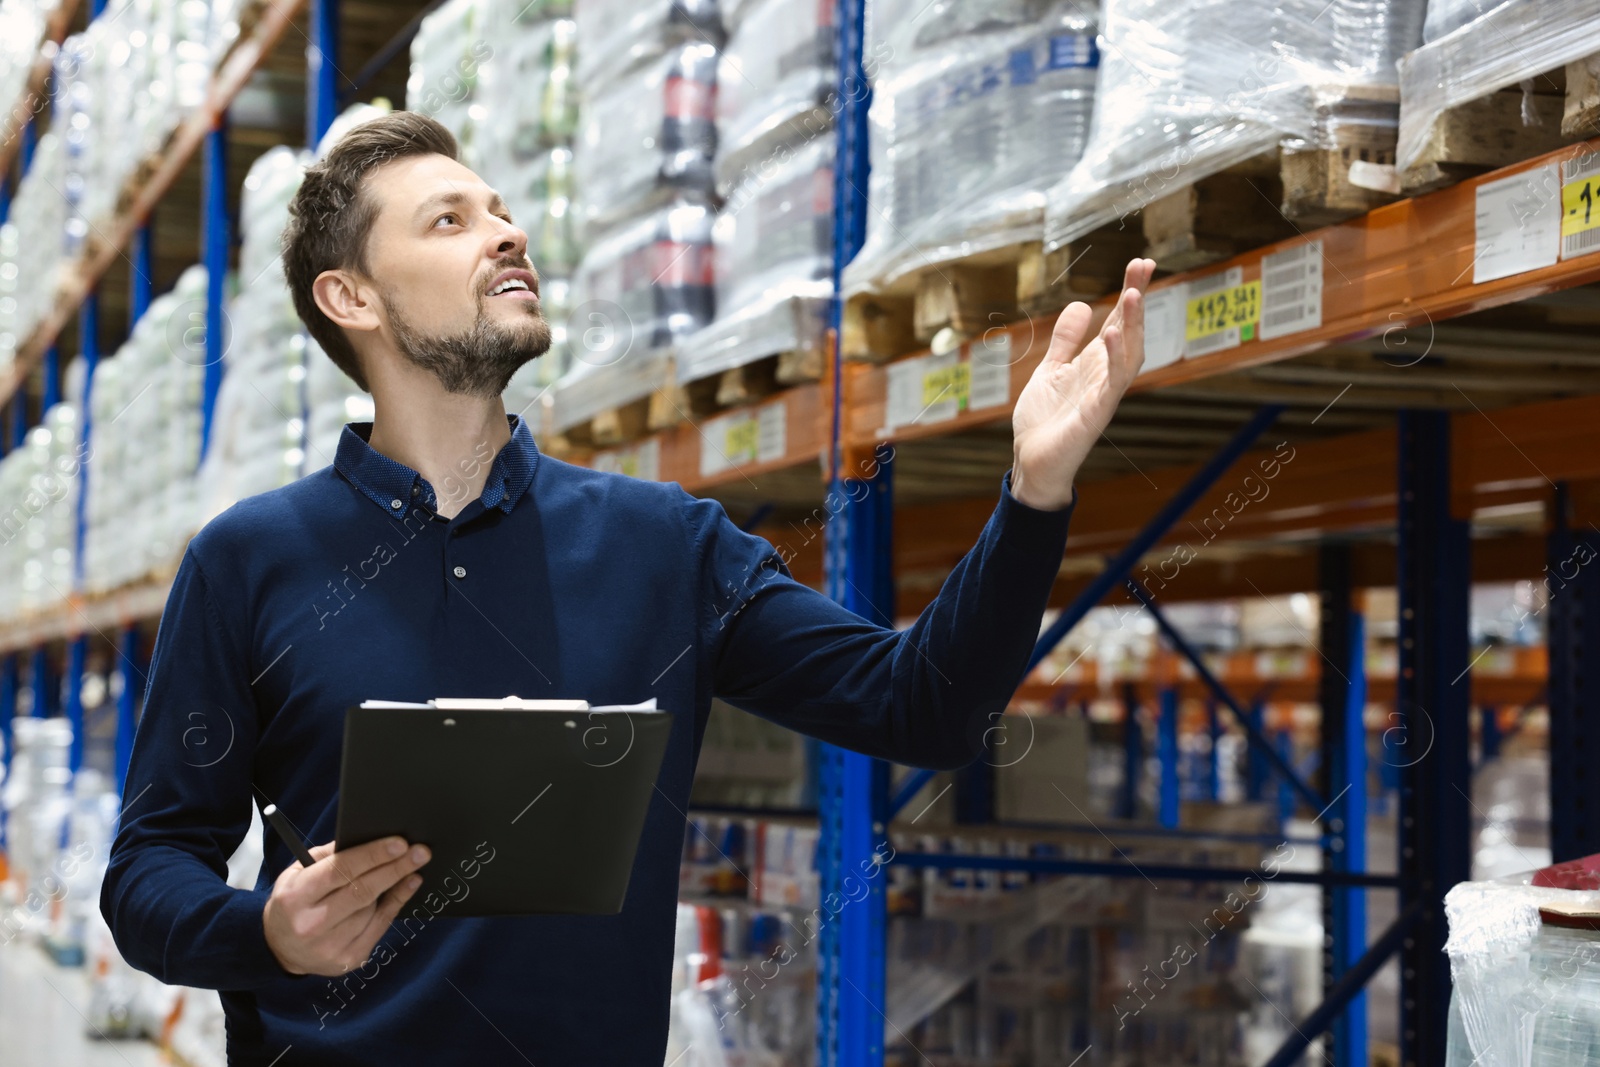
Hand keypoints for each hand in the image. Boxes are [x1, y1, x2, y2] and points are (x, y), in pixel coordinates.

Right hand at [262, 836, 430, 976]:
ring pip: (372, 908)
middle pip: (361, 891)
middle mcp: (312, 924)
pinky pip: (381, 926)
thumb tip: (370, 840)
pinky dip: (398, 902)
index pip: (339, 871)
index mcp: (296, 897)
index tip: (399, 842)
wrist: (280, 948)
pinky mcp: (349, 959)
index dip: (372, 856)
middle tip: (420, 851)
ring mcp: (331, 946)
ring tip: (413, 864)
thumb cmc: (295, 901)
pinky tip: (409, 885)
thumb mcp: (298, 873)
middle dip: (395, 868)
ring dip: (395, 883)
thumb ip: (329, 855)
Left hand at [1010, 258, 1156, 510]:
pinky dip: (1115, 360)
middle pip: (1129, 332)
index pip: (1118, 321)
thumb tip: (1083, 305)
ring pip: (1128, 356)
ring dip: (1132, 325)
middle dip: (1137, 299)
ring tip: (1132, 294)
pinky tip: (1112, 335)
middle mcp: (1105, 376)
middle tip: (1144, 266)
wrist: (1032, 462)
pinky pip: (1111, 384)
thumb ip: (1065, 340)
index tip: (1139, 263)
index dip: (1130, 292)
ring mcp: (1103, 395)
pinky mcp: (1094, 414)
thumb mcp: (1050, 369)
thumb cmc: (1044, 422)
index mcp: (1095, 363)